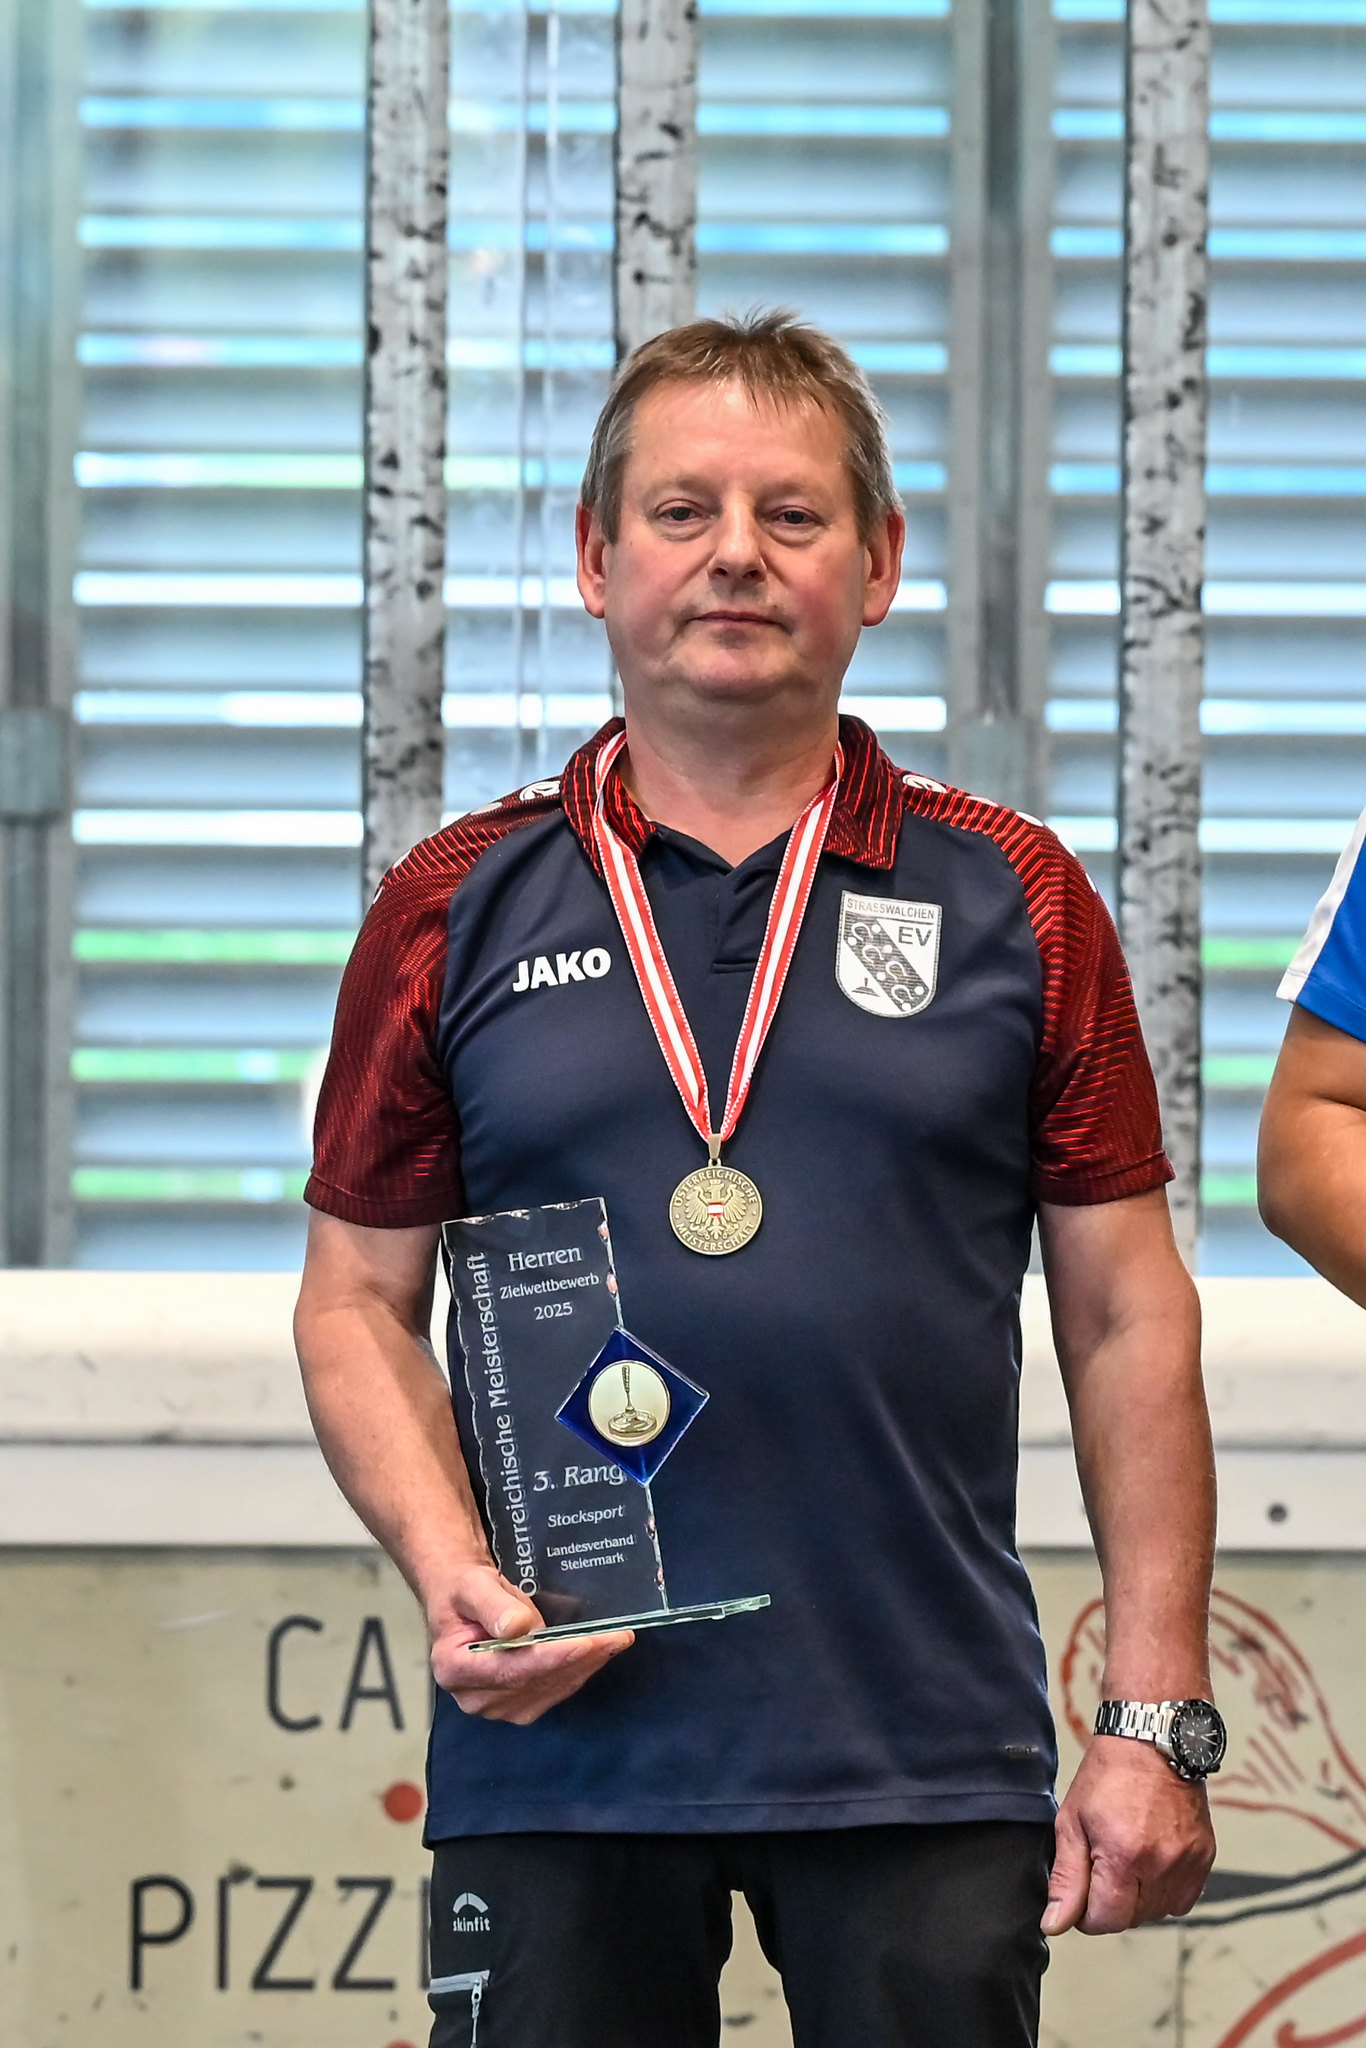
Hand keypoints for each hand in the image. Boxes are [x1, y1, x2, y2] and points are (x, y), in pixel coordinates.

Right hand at [427, 1561, 633, 1725]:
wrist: (463, 1603)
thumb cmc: (464, 1591)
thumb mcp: (472, 1585)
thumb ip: (492, 1606)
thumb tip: (518, 1628)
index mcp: (455, 1669)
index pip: (511, 1669)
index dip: (551, 1658)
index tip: (586, 1643)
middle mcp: (475, 1698)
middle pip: (536, 1681)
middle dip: (579, 1658)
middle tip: (617, 1636)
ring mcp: (497, 1707)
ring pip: (550, 1689)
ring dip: (586, 1666)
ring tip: (616, 1640)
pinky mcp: (517, 1706)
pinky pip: (554, 1690)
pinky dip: (579, 1671)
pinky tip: (599, 1653)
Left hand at [1042, 1736, 1214, 1934]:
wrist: (1152, 1740)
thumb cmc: (1109, 1774)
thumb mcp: (1072, 1821)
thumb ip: (1066, 1878)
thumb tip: (1056, 1923)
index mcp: (1123, 1857)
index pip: (1105, 1921)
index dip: (1085, 1913)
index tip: (1081, 1893)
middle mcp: (1160, 1865)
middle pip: (1131, 1919)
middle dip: (1111, 1902)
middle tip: (1102, 1863)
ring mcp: (1187, 1863)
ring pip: (1157, 1912)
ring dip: (1138, 1898)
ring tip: (1127, 1857)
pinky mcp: (1204, 1858)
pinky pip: (1182, 1899)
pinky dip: (1164, 1890)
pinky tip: (1151, 1860)